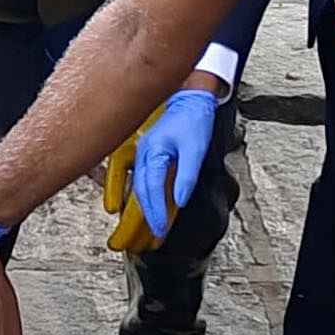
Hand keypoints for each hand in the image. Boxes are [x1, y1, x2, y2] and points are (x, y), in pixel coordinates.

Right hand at [131, 86, 221, 234]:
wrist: (190, 99)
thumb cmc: (193, 120)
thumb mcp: (195, 149)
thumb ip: (186, 175)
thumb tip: (180, 200)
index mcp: (153, 152)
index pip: (151, 189)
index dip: (155, 211)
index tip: (159, 230)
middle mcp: (143, 153)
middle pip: (139, 191)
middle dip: (143, 216)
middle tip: (146, 236)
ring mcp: (142, 153)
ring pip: (138, 187)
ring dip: (141, 208)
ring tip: (145, 227)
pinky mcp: (147, 154)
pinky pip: (142, 179)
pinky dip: (143, 195)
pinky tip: (145, 205)